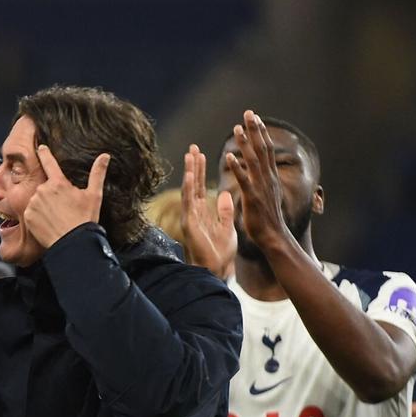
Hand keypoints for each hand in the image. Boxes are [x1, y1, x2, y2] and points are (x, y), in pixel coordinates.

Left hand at [22, 146, 109, 248]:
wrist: (72, 243)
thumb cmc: (84, 220)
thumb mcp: (94, 195)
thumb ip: (97, 173)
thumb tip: (105, 156)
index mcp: (58, 183)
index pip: (49, 162)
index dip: (44, 153)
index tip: (41, 147)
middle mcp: (42, 190)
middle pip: (45, 186)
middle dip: (51, 193)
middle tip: (63, 207)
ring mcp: (33, 204)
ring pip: (37, 200)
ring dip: (44, 205)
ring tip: (56, 216)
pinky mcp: (28, 216)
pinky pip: (31, 212)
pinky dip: (37, 216)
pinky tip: (48, 222)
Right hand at [181, 144, 235, 279]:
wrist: (217, 269)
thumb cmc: (220, 252)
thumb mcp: (226, 225)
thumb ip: (224, 210)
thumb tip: (226, 193)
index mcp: (202, 212)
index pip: (200, 186)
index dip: (200, 170)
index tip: (200, 154)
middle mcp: (193, 212)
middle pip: (193, 184)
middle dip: (193, 166)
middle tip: (193, 147)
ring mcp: (190, 217)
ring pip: (189, 190)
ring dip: (190, 172)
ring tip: (191, 155)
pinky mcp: (189, 224)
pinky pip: (188, 203)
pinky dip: (189, 189)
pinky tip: (190, 176)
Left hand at [224, 110, 290, 252]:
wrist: (273, 237)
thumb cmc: (268, 219)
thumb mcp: (267, 195)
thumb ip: (264, 181)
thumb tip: (262, 171)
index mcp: (270, 177)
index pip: (266, 150)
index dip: (261, 133)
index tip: (255, 118)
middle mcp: (268, 178)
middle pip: (262, 149)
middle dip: (255, 130)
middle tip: (248, 112)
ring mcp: (261, 187)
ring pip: (254, 160)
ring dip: (245, 143)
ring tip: (237, 128)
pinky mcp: (253, 197)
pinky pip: (244, 179)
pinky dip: (238, 167)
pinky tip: (229, 156)